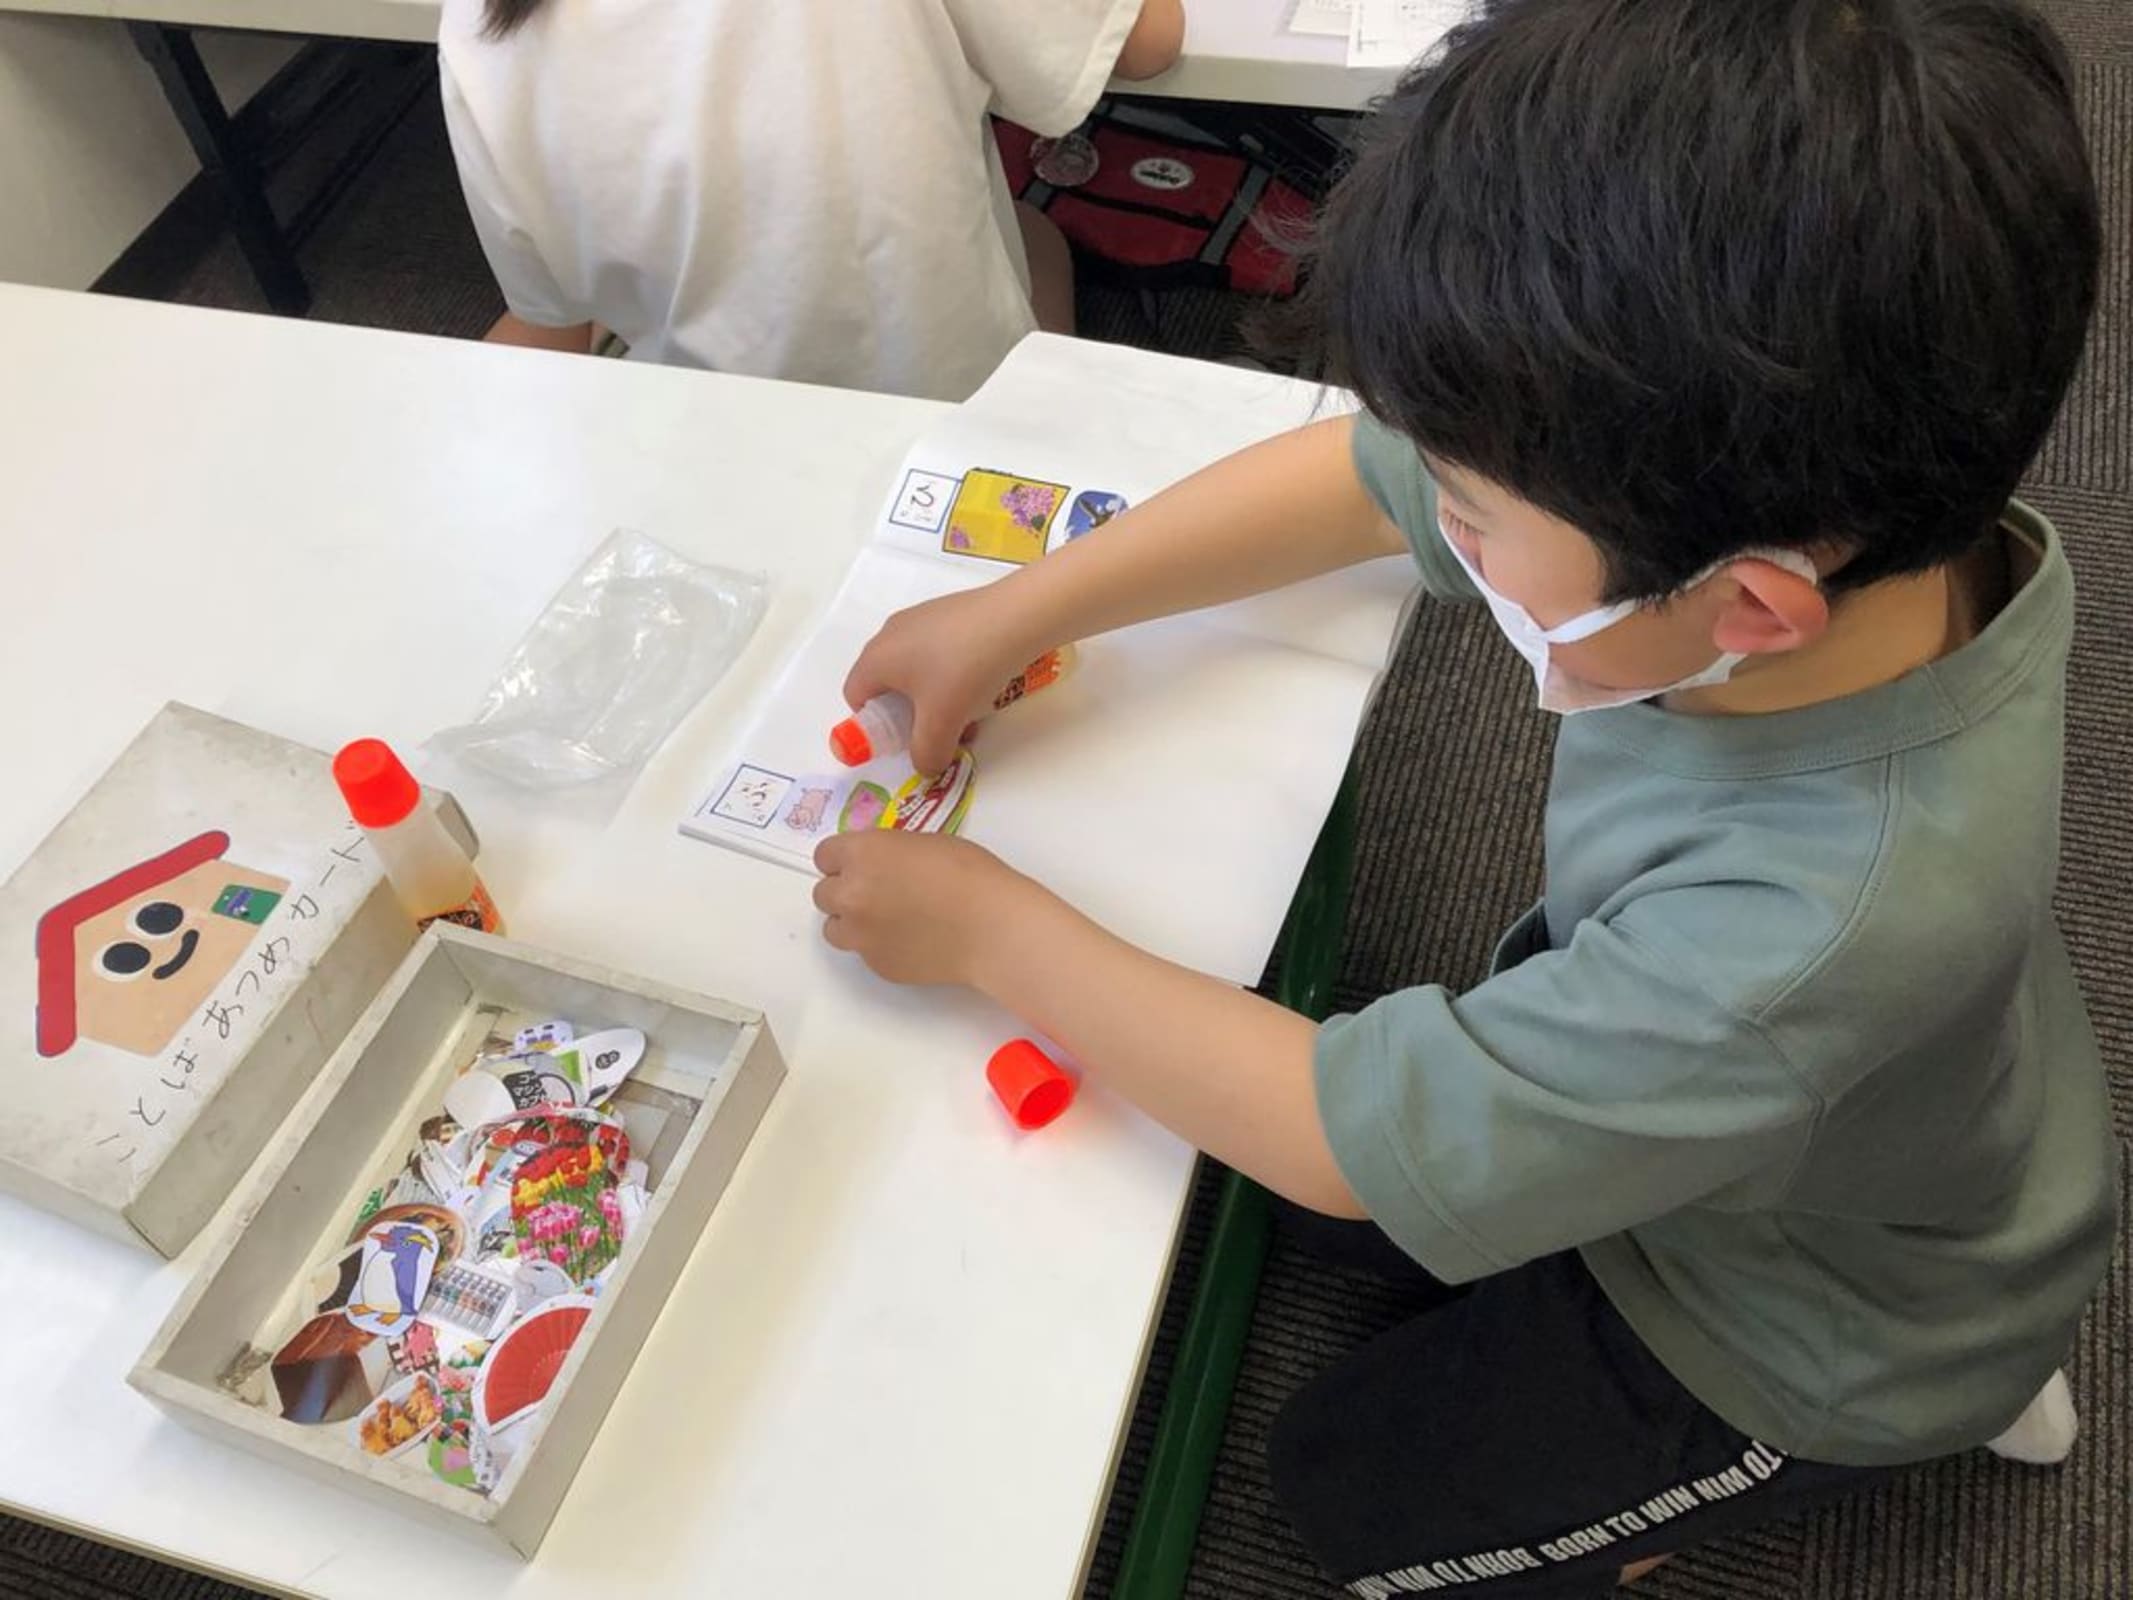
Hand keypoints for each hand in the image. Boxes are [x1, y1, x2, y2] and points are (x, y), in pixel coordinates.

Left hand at [813, 830, 1042, 987]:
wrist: (990, 926)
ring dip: (853, 921)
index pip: (824, 855)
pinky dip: (879, 945)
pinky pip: (864, 952)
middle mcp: (850, 894)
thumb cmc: (969, 874)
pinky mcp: (875, 964)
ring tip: (887, 920)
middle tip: (876, 893)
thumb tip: (878, 866)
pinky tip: (911, 939)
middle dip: (845, 891)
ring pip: (835, 928)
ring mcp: (859, 934)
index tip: (861, 864)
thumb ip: (887, 853)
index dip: (843, 859)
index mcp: (862, 854)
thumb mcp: (923, 843)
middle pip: (823, 894)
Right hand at [844, 588, 1039, 773]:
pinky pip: (941, 654)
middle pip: (889, 687)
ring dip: (939, 700)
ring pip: (919, 672)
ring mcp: (921, 619)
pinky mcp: (950, 614)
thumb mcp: (942, 724)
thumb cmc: (965, 670)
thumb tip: (927, 765)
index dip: (876, 727)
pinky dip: (955, 676)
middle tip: (942, 730)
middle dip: (914, 716)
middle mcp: (891, 634)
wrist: (1017, 617)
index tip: (909, 738)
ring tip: (971, 714)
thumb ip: (927, 754)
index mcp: (876, 658)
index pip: (856, 698)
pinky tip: (984, 685)